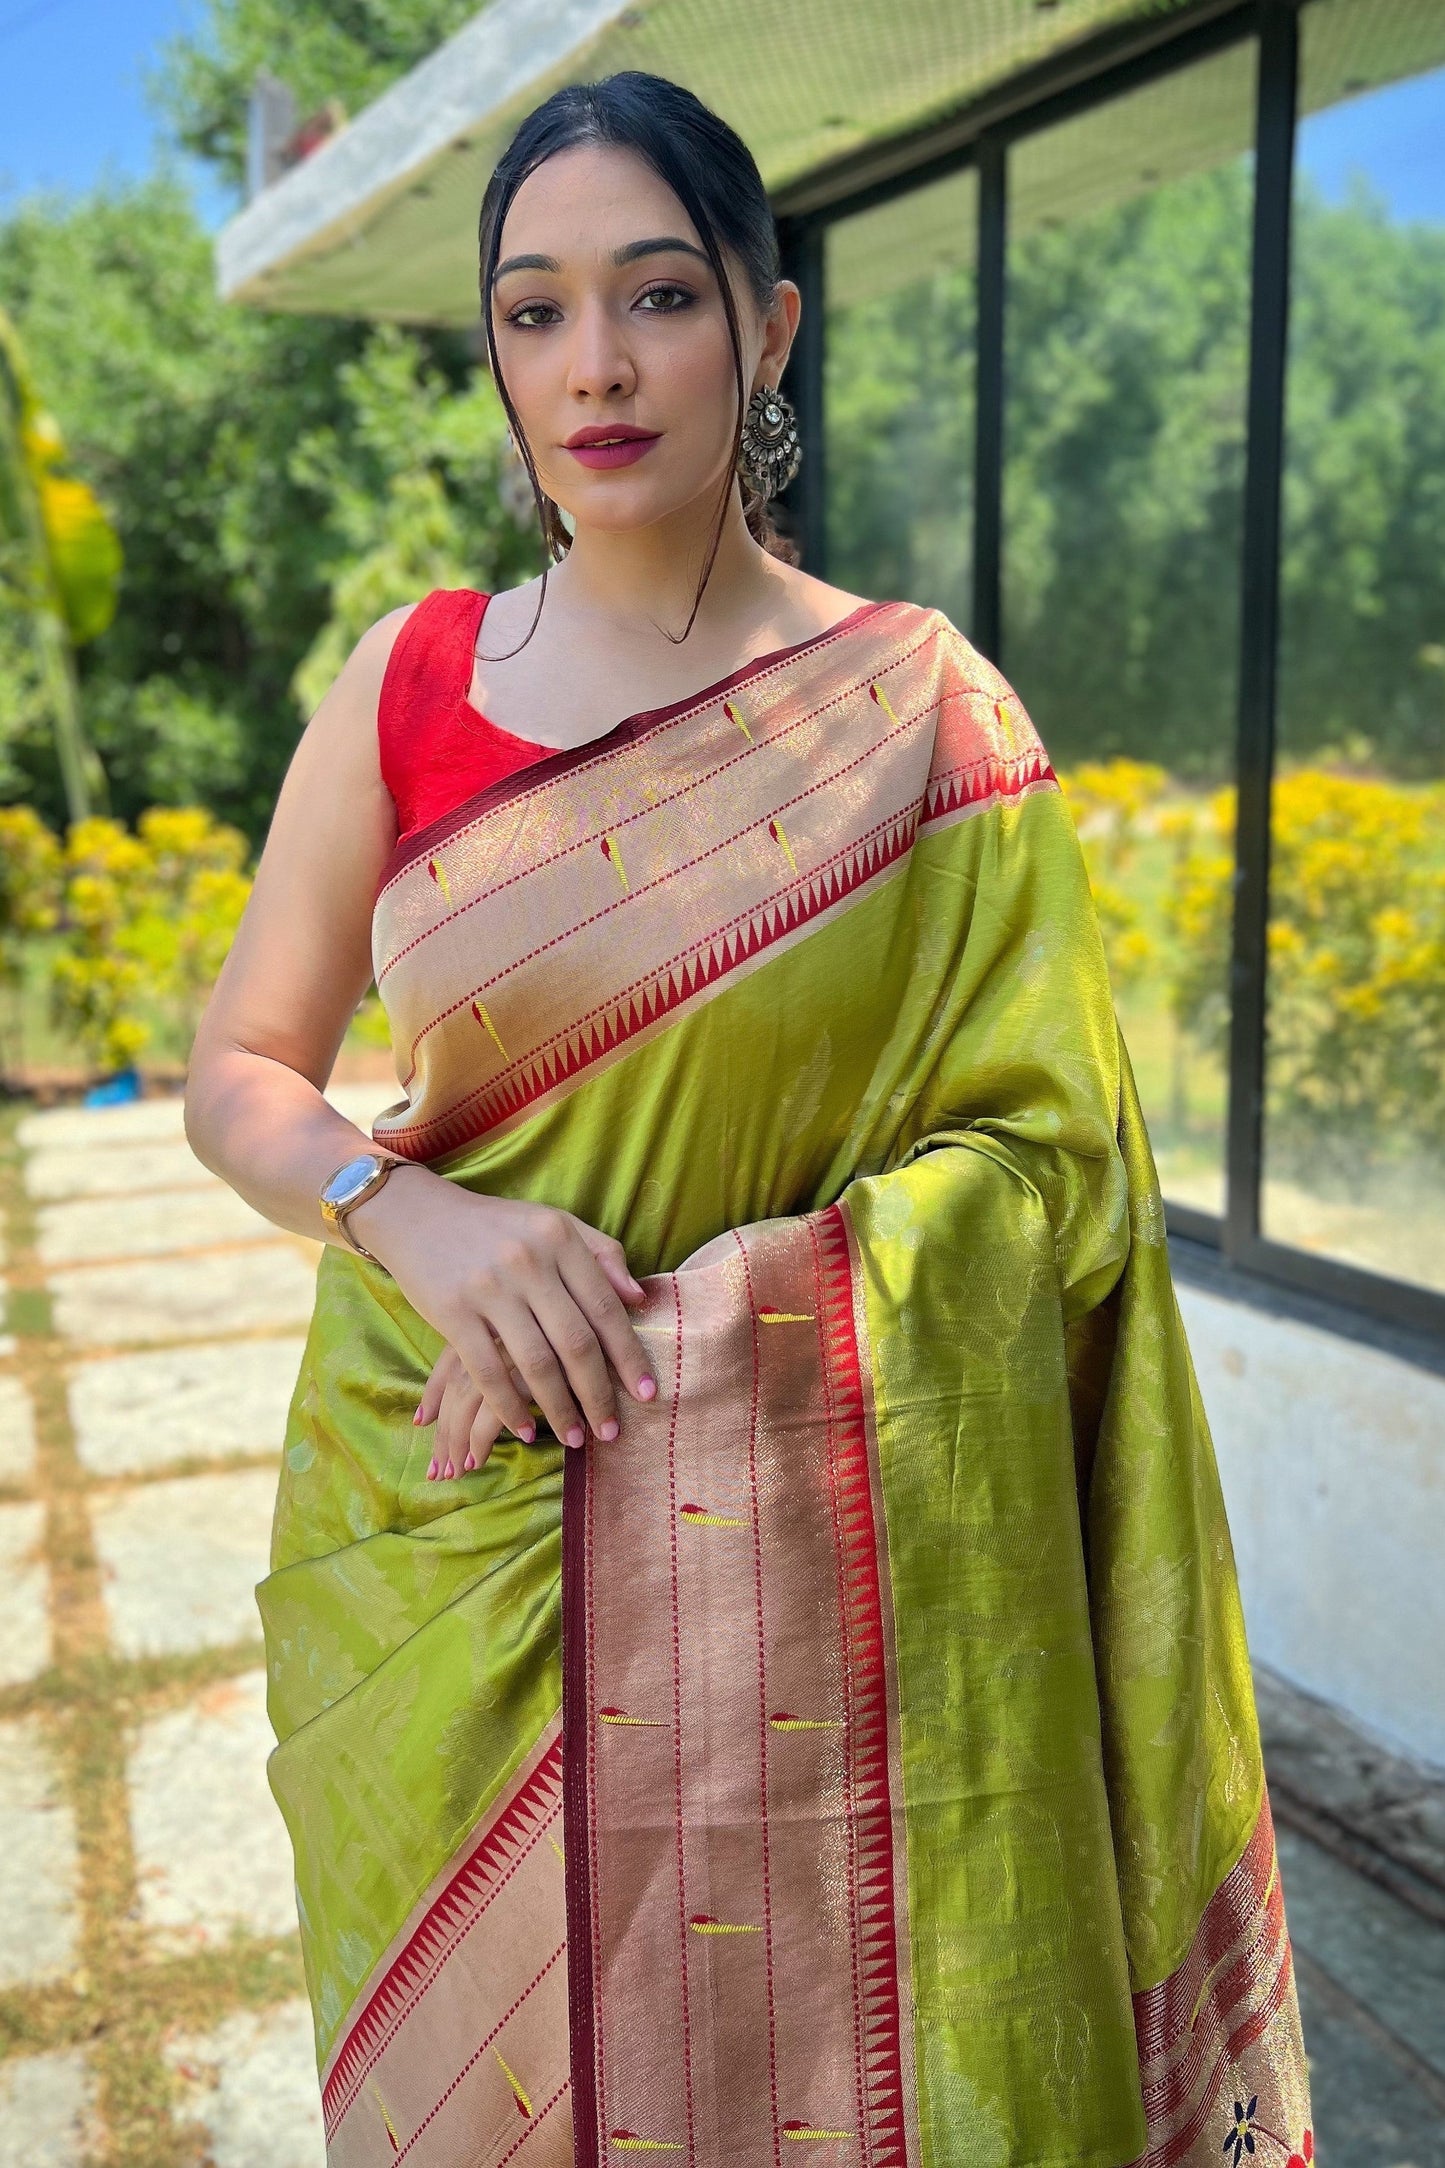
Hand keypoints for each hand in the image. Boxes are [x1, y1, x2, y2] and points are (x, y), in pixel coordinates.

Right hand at [351, 1170, 655, 1469]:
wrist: (419, 1215)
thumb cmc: (496, 1227)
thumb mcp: (552, 1224)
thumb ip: (601, 1254)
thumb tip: (639, 1299)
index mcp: (559, 1238)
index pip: (605, 1308)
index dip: (628, 1356)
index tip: (646, 1393)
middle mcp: (528, 1261)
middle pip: (576, 1342)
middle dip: (598, 1394)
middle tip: (611, 1430)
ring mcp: (489, 1287)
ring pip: (536, 1363)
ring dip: (559, 1409)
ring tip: (574, 1438)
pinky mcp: (452, 1311)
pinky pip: (487, 1371)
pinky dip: (509, 1406)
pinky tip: (524, 1430)